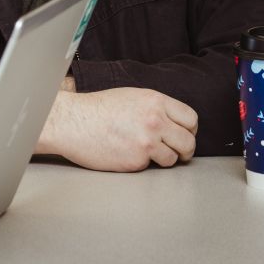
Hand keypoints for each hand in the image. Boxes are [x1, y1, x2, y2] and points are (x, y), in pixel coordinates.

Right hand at [36, 83, 197, 171]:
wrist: (72, 122)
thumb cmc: (97, 110)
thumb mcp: (132, 97)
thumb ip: (156, 108)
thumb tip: (175, 122)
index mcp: (155, 101)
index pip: (191, 118)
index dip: (189, 129)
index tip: (183, 134)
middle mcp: (155, 121)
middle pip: (188, 141)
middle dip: (185, 149)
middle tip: (178, 152)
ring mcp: (147, 142)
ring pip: (173, 158)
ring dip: (165, 158)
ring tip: (148, 153)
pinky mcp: (136, 161)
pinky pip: (150, 166)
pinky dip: (142, 163)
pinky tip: (126, 153)